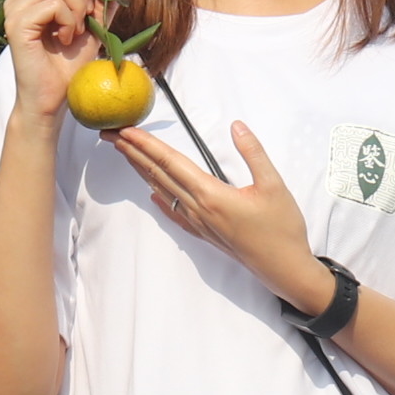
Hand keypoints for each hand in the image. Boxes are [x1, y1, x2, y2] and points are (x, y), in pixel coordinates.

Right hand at [1, 0, 121, 121]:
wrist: (52, 100)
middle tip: (87, 17)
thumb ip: (103, 1)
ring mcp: (15, 10)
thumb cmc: (68, 67)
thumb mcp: (94, 28)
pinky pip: (53, 4)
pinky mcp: (17, 25)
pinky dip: (68, 20)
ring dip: (77, 6)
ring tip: (75, 31)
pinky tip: (66, 40)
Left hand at [107, 118, 328, 314]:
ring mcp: (199, 223)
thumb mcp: (274, 185)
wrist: (284, 268)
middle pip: (159, 175)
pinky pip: (175, 212)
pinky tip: (152, 192)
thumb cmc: (282, 229)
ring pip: (163, 191)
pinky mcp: (205, 233)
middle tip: (110, 135)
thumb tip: (236, 126)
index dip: (146, 145)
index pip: (171, 163)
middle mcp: (199, 209)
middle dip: (134, 153)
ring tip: (125, 154)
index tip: (126, 131)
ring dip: (142, 170)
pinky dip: (161, 198)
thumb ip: (253, 153)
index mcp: (212, 195)